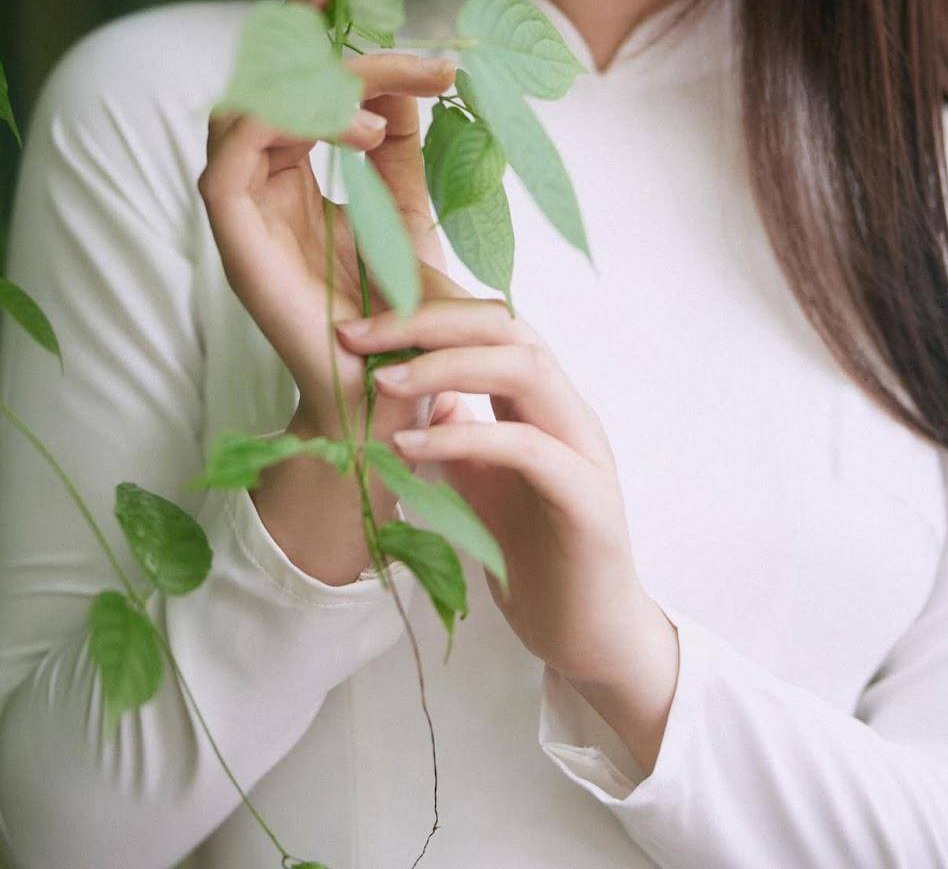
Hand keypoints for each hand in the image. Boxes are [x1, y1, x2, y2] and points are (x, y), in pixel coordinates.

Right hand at [198, 0, 455, 442]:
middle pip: (276, 74)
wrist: (389, 391)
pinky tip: (354, 134)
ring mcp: (238, 203)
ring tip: (387, 107)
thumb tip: (405, 77)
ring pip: (255, 100)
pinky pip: (232, 153)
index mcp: (289, 163)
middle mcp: (256, 174)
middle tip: (432, 60)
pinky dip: (288, 126)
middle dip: (350, 50)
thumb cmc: (398, 307)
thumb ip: (399, 143)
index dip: (305, 7)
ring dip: (325, 86)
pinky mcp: (229, 234)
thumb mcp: (410, 205)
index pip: (289, 67)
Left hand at [335, 262, 659, 686]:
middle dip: (428, 319)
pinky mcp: (588, 499)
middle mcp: (569, 411)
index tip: (358, 323)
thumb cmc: (537, 557)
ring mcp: (585, 450)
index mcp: (542, 402)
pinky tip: (410, 448)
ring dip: (447, 365)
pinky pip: (526, 448)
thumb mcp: (481, 481)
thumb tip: (418, 392)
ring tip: (383, 382)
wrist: (588, 635)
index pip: (489, 324)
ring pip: (526, 368)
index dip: (426, 311)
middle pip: (507, 326)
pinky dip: (465, 438)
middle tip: (358, 334)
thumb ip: (459, 432)